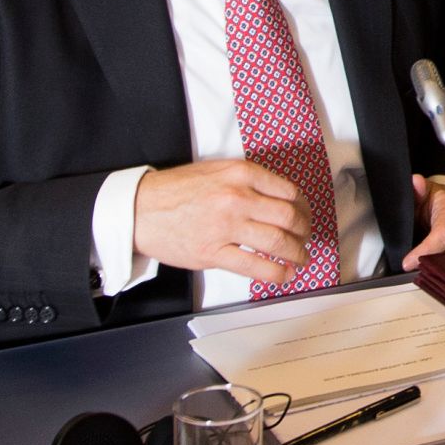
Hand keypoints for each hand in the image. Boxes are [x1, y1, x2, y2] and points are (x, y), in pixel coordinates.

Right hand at [133, 159, 310, 285]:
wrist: (139, 208)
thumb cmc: (175, 190)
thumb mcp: (217, 170)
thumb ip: (248, 181)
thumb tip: (279, 198)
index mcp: (241, 174)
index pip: (289, 191)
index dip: (303, 207)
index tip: (304, 215)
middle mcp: (237, 198)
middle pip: (289, 217)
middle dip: (304, 231)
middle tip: (305, 238)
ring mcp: (226, 226)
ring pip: (278, 242)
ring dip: (297, 253)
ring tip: (301, 258)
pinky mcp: (213, 252)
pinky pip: (255, 266)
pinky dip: (276, 272)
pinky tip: (284, 274)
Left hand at [401, 175, 444, 268]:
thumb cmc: (441, 201)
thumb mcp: (427, 191)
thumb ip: (419, 189)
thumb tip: (415, 182)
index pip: (443, 236)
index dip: (425, 251)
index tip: (407, 262)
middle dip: (429, 265)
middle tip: (409, 270)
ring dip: (436, 272)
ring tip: (417, 273)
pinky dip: (443, 274)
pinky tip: (430, 274)